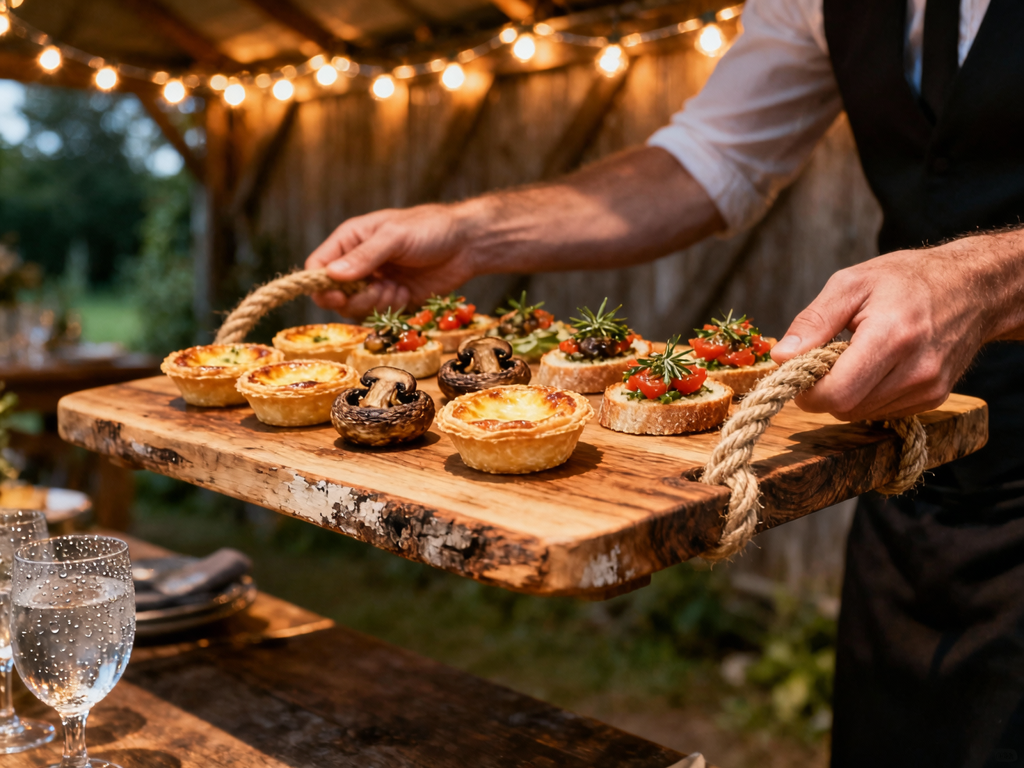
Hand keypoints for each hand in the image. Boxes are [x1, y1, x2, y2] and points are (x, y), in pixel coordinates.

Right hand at [305, 203, 478, 317]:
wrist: (467, 244)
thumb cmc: (430, 229)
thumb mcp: (395, 237)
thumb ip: (365, 256)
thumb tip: (332, 275)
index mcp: (350, 240)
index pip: (318, 266)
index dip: (320, 284)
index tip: (336, 294)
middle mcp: (357, 263)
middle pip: (332, 294)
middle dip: (352, 298)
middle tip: (376, 290)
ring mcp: (374, 282)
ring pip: (354, 308)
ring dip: (373, 304)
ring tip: (396, 288)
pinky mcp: (392, 298)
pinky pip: (377, 314)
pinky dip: (389, 308)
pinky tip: (406, 292)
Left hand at [770, 242, 999, 421]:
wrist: (974, 288)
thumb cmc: (906, 279)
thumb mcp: (851, 284)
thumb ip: (813, 322)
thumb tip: (781, 357)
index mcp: (892, 337)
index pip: (836, 394)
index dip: (807, 389)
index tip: (798, 368)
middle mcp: (915, 371)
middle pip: (844, 408)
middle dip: (822, 389)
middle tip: (824, 356)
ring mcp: (928, 390)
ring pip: (859, 413)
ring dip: (845, 392)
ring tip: (855, 354)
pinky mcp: (933, 399)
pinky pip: (880, 411)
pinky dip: (866, 394)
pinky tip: (876, 365)